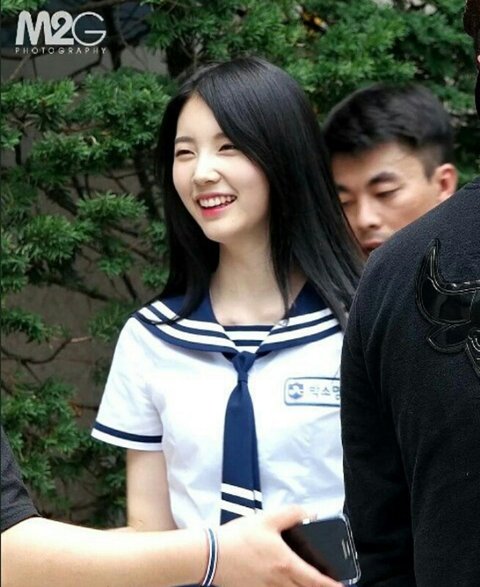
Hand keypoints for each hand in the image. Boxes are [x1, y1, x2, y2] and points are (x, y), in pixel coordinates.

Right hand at [215, 505, 342, 586]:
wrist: (211, 555)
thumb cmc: (238, 537)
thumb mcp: (266, 519)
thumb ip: (291, 514)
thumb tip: (310, 513)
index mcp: (285, 564)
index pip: (315, 580)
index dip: (331, 585)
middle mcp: (278, 582)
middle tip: (328, 586)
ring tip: (306, 584)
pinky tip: (284, 585)